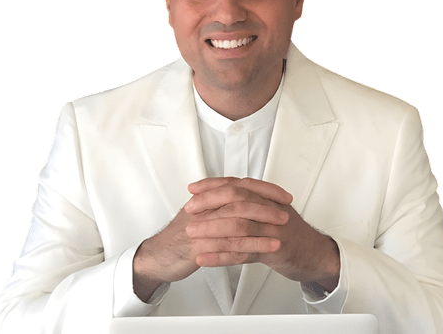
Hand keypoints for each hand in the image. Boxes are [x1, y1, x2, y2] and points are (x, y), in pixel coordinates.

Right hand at [132, 177, 290, 300]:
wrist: (157, 256)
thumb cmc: (180, 237)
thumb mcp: (200, 215)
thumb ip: (219, 205)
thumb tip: (242, 197)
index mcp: (207, 199)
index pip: (239, 186)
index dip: (263, 188)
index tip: (282, 194)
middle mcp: (204, 209)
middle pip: (239, 200)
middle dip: (265, 205)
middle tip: (285, 211)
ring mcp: (201, 227)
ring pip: (236, 222)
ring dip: (262, 226)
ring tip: (282, 231)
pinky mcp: (199, 247)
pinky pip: (229, 246)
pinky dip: (250, 246)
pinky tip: (265, 249)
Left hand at [187, 177, 339, 291]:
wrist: (316, 253)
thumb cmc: (292, 233)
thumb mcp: (272, 211)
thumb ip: (252, 202)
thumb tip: (224, 194)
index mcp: (268, 197)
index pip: (236, 184)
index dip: (213, 185)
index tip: (193, 188)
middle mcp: (270, 208)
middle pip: (236, 199)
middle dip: (209, 202)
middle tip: (189, 209)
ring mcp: (273, 229)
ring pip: (238, 225)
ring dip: (211, 229)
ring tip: (191, 233)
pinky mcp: (274, 250)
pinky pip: (243, 252)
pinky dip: (221, 255)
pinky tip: (205, 258)